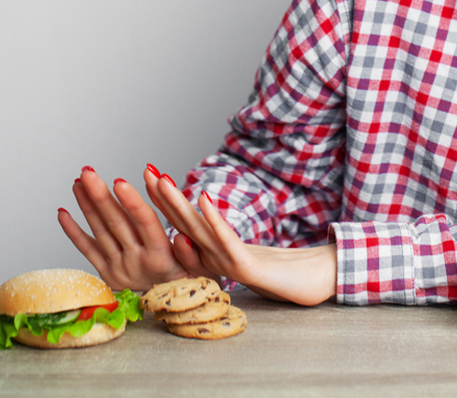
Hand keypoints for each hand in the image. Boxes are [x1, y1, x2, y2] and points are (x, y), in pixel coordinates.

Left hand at [58, 165, 212, 290]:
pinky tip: (63, 213)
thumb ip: (189, 251)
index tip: (119, 182)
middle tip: (87, 173)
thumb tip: (182, 237)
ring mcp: (120, 268)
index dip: (132, 202)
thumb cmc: (189, 279)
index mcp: (161, 256)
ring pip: (100, 233)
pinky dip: (74, 232)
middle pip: (117, 224)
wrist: (176, 307)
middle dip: (100, 195)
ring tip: (78, 182)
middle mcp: (137, 262)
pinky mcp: (108, 274)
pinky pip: (88, 251)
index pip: (146, 224)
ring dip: (87, 205)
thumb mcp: (199, 266)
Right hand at [148, 173, 335, 305]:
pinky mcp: (247, 269)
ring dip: (178, 205)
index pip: (185, 223)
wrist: (312, 286)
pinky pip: (227, 240)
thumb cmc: (282, 269)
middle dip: (163, 198)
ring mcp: (229, 265)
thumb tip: (208, 223)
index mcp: (214, 254)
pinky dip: (213, 218)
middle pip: (183, 224)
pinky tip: (202, 197)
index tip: (151, 175)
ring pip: (197, 231)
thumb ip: (225, 240)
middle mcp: (216, 259)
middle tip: (143, 171)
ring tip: (161, 181)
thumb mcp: (247, 252)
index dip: (167, 201)